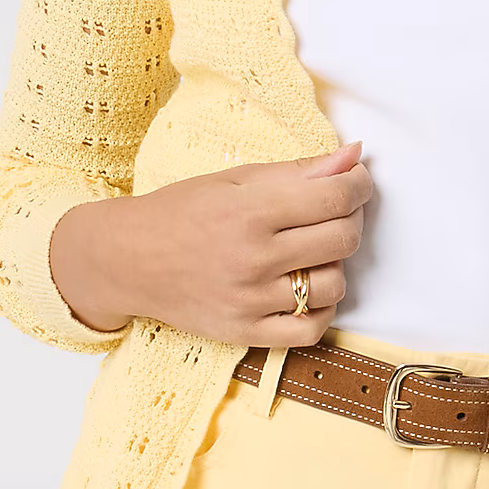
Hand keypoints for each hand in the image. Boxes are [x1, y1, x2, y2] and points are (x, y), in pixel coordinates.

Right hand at [47, 140, 371, 344]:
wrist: (129, 259)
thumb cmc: (185, 210)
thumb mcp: (238, 178)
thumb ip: (300, 170)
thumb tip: (356, 154)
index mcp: (251, 210)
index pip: (336, 197)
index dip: (358, 184)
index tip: (356, 180)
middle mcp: (253, 258)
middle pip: (343, 239)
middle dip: (351, 218)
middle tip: (335, 210)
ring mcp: (250, 301)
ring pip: (333, 285)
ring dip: (335, 264)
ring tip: (314, 251)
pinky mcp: (244, 333)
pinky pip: (311, 329)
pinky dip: (321, 309)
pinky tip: (307, 289)